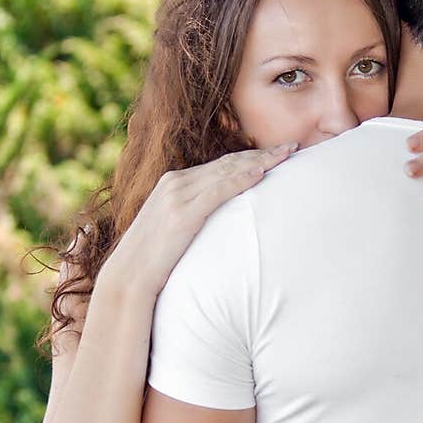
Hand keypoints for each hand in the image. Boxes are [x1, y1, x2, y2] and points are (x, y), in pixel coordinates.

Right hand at [102, 145, 295, 294]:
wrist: (129, 276)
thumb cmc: (154, 260)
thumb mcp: (175, 230)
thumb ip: (193, 217)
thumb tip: (218, 223)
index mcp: (174, 183)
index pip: (221, 165)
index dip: (251, 158)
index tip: (276, 154)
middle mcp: (176, 182)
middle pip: (229, 162)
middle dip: (263, 153)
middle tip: (293, 146)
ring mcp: (178, 195)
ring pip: (227, 171)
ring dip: (260, 161)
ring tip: (286, 154)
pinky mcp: (182, 212)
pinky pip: (218, 190)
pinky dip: (241, 180)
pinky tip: (261, 174)